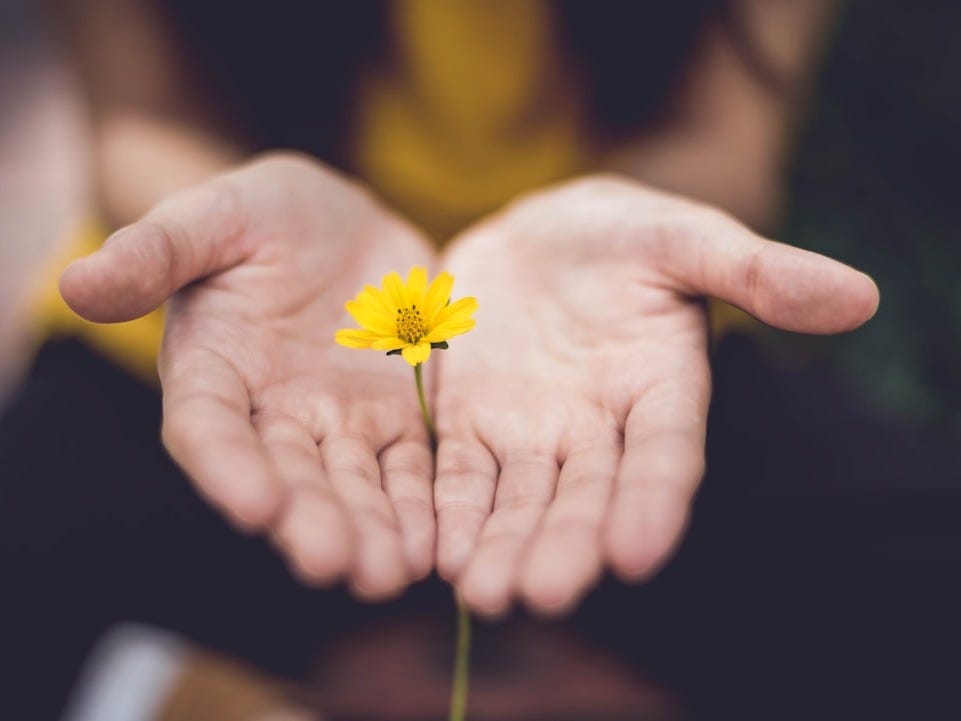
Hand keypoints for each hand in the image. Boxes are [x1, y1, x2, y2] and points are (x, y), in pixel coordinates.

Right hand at [60, 154, 435, 598]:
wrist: (342, 223)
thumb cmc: (264, 215)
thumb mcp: (214, 216)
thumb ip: (157, 251)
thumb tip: (76, 282)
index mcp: (214, 371)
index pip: (209, 428)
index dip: (227, 467)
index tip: (255, 505)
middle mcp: (272, 413)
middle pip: (288, 475)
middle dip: (310, 520)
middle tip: (334, 563)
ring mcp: (339, 422)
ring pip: (354, 484)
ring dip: (371, 530)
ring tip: (390, 573)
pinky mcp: (396, 418)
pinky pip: (410, 467)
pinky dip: (421, 505)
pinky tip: (437, 544)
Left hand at [433, 176, 878, 615]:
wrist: (537, 236)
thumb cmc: (622, 234)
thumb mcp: (684, 238)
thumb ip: (756, 270)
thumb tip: (859, 296)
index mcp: (661, 388)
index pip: (665, 454)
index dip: (654, 500)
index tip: (637, 553)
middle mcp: (598, 428)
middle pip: (586, 495)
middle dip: (566, 544)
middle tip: (544, 594)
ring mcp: (532, 432)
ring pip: (520, 500)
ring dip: (503, 546)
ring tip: (483, 594)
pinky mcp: (470, 424)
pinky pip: (459, 475)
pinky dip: (451, 512)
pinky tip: (438, 554)